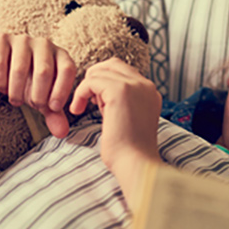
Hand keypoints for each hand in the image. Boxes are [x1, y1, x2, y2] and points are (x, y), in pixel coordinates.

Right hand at [0, 33, 76, 137]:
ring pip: (20, 69)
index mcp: (60, 55)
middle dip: (36, 95)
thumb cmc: (28, 85)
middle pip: (44, 71)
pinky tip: (2, 86)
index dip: (62, 90)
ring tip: (15, 99)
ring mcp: (21, 39)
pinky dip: (0, 81)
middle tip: (29, 105)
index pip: (67, 69)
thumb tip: (62, 133)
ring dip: (16, 91)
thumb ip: (53, 114)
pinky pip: (0, 63)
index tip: (52, 108)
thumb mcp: (42, 100)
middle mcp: (44, 44)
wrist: (0, 71)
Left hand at [69, 57, 161, 203]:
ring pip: (100, 71)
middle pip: (112, 64)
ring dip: (86, 88)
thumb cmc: (128, 152)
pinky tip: (78, 110)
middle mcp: (145, 85)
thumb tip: (100, 94)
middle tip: (86, 100)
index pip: (123, 71)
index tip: (96, 103)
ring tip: (83, 108)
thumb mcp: (128, 120)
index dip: (104, 83)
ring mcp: (135, 86)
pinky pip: (91, 81)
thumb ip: (120, 103)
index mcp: (150, 92)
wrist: (135, 164)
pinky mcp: (120, 91)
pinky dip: (80, 93)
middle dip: (94, 79)